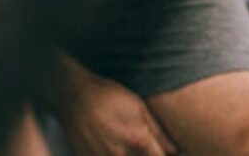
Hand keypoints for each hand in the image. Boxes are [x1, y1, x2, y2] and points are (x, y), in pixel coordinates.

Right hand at [52, 70, 177, 155]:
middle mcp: (120, 154)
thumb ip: (158, 132)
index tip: (167, 154)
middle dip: (147, 155)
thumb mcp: (139, 108)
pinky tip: (113, 147)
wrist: (74, 97)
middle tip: (147, 148)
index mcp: (137, 140)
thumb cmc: (110, 97)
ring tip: (127, 144)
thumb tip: (174, 150)